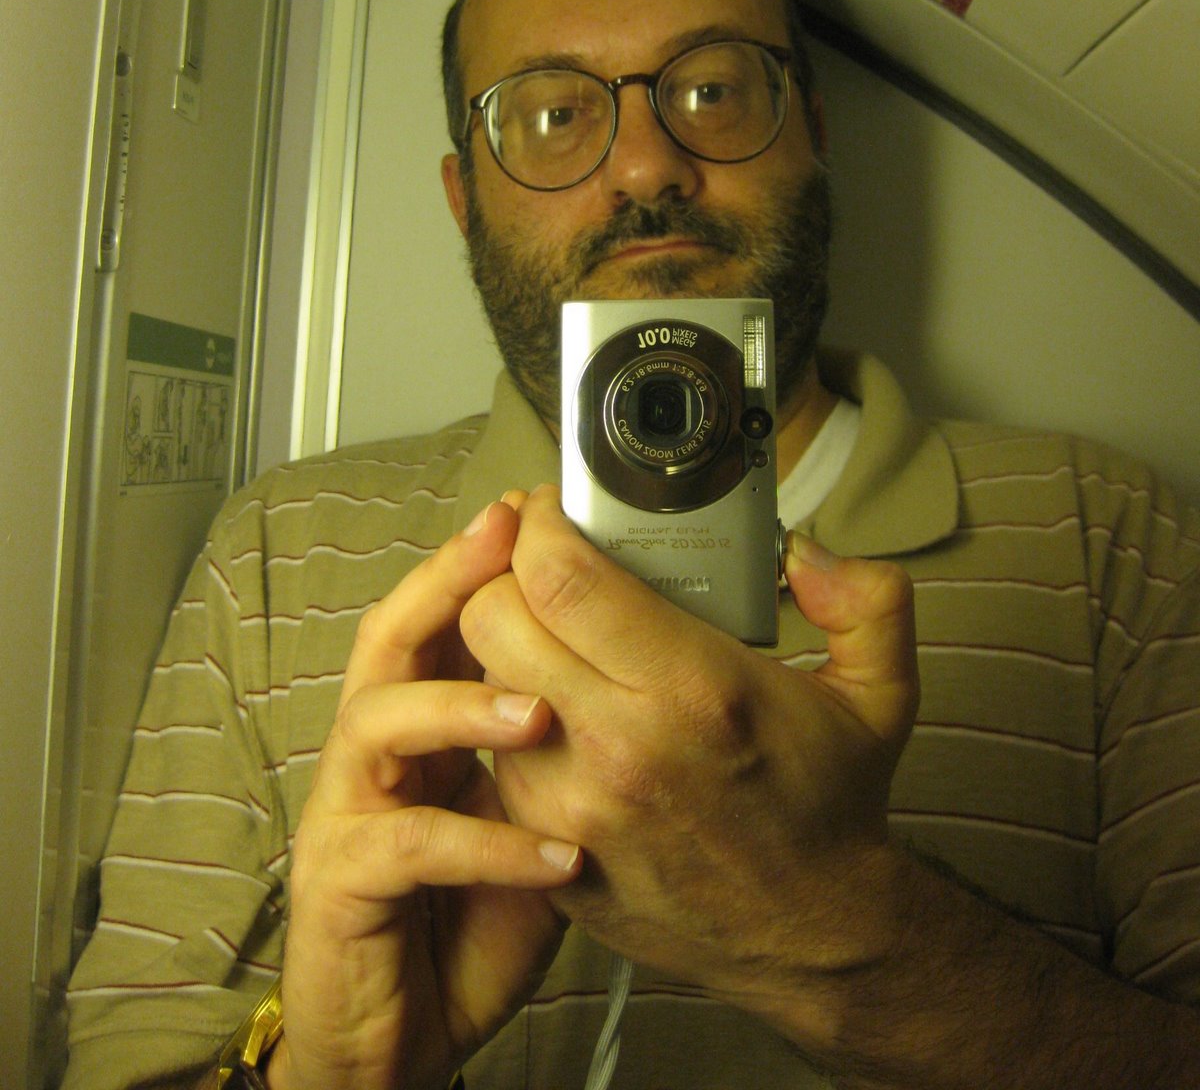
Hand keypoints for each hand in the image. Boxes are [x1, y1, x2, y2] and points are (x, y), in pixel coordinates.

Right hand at [272, 498, 581, 1089]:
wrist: (404, 1035)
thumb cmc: (473, 919)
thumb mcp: (534, 816)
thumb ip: (561, 749)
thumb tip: (646, 681)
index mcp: (423, 726)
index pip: (440, 618)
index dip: (476, 561)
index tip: (530, 512)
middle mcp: (376, 753)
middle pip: (392, 637)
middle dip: (447, 579)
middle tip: (505, 540)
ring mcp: (349, 813)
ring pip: (378, 721)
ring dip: (459, 705)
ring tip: (540, 712)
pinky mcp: (344, 883)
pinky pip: (408, 846)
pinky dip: (486, 845)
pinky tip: (558, 858)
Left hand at [457, 487, 917, 1040]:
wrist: (813, 937)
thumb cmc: (831, 805)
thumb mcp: (879, 690)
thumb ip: (865, 597)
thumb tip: (803, 552)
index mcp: (693, 690)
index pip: (562, 577)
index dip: (542, 524)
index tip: (554, 510)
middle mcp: (618, 746)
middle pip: (492, 619)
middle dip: (505, 575)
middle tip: (542, 567)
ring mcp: (569, 804)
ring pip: (480, 683)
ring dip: (505, 646)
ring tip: (551, 634)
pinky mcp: (544, 846)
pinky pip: (494, 752)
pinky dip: (512, 716)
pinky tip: (561, 706)